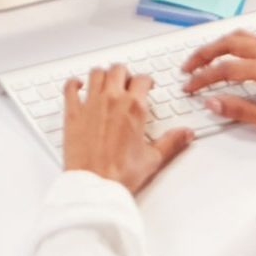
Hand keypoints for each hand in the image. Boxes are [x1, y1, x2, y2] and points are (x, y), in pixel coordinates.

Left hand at [60, 64, 193, 192]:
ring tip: (106, 81)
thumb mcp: (153, 158)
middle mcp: (112, 100)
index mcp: (134, 108)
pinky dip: (74, 83)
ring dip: (103, 74)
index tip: (147, 85)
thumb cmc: (120, 174)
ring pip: (96, 73)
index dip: (146, 80)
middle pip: (118, 70)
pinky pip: (70, 88)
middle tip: (127, 82)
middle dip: (125, 73)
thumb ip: (171, 142)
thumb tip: (185, 134)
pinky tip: (78, 85)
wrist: (95, 185)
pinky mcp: (73, 112)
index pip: (142, 79)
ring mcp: (90, 103)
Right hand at [181, 32, 255, 141]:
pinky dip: (235, 43)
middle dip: (204, 53)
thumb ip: (242, 111)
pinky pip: (255, 39)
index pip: (226, 68)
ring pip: (242, 36)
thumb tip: (214, 102)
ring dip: (218, 44)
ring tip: (203, 58)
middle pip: (229, 44)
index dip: (203, 77)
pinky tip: (231, 53)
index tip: (190, 87)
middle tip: (188, 67)